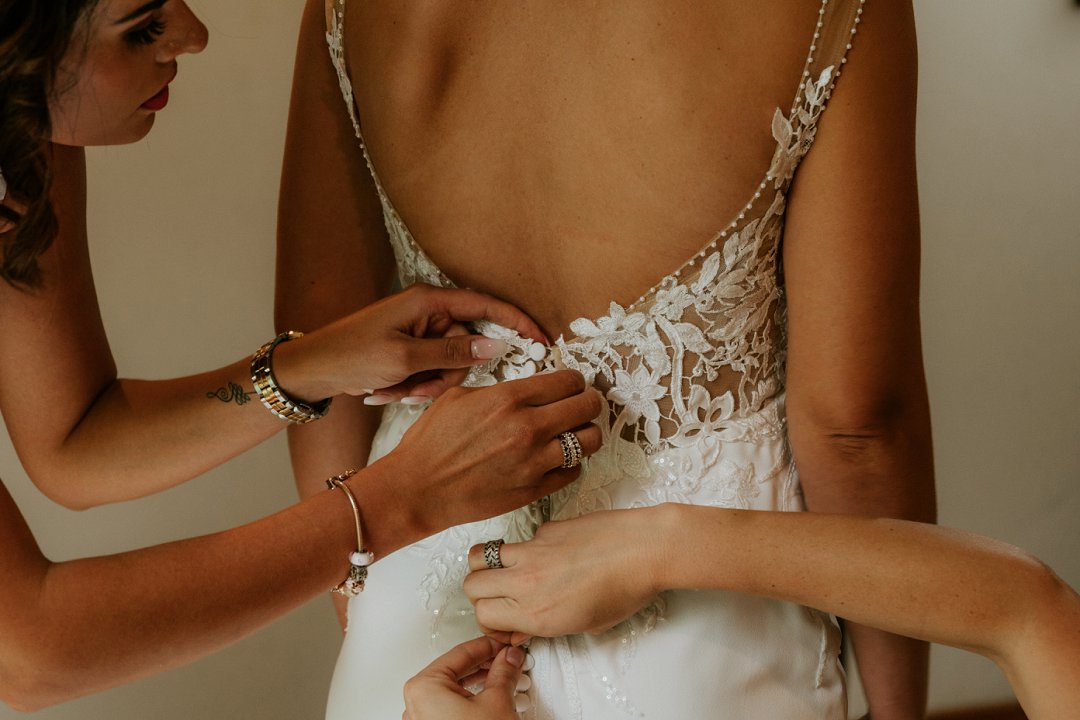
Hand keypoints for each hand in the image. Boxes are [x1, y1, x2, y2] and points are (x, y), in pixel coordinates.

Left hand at [273, 283, 547, 402]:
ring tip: (393, 391)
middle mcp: (427, 313)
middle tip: (417, 391)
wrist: (309, 370)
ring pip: (449, 365)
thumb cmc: (350, 355)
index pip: (485, 306)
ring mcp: (418, 333)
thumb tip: (495, 347)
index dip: (516, 321)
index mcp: (428, 302)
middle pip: (466, 346)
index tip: (541, 340)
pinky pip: (430, 372)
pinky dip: (413, 386)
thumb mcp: (405, 359)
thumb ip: (454, 354)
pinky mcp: (410, 351)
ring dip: (426, 385)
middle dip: (446, 375)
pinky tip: (385, 391)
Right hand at [384, 370, 602, 535]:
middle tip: (582, 406)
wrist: (417, 489)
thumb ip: (499, 390)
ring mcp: (534, 462)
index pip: (568, 381)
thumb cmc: (431, 443)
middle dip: (588, 403)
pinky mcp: (534, 490)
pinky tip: (557, 459)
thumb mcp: (458, 397)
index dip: (574, 381)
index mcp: (509, 398)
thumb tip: (525, 389)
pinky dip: (571, 464)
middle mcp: (528, 428)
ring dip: (587, 434)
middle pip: (587, 406)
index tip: (572, 386)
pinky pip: (574, 472)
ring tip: (575, 434)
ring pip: (590, 441)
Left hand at [403, 637, 526, 719]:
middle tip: (507, 660)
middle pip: (456, 671)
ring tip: (503, 680)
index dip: (489, 646)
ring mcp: (421, 719)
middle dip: (485, 665)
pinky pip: (449, 707)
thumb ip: (503, 671)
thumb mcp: (497, 701)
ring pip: (452, 690)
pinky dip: (469, 700)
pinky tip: (489, 698)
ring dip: (479, 683)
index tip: (505, 644)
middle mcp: (414, 703)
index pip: (462, 653)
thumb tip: (509, 657)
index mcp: (423, 687)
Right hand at [464, 507, 666, 642]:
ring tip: (506, 572)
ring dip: (488, 566)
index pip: (483, 615)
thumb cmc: (626, 590)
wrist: (645, 549)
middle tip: (500, 597)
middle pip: (471, 585)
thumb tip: (522, 627)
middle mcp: (527, 581)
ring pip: (481, 554)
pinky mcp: (545, 529)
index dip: (490, 622)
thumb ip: (546, 627)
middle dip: (480, 594)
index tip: (505, 623)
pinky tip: (551, 555)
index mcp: (537, 613)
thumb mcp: (587, 624)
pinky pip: (521, 540)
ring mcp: (533, 551)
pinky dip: (526, 550)